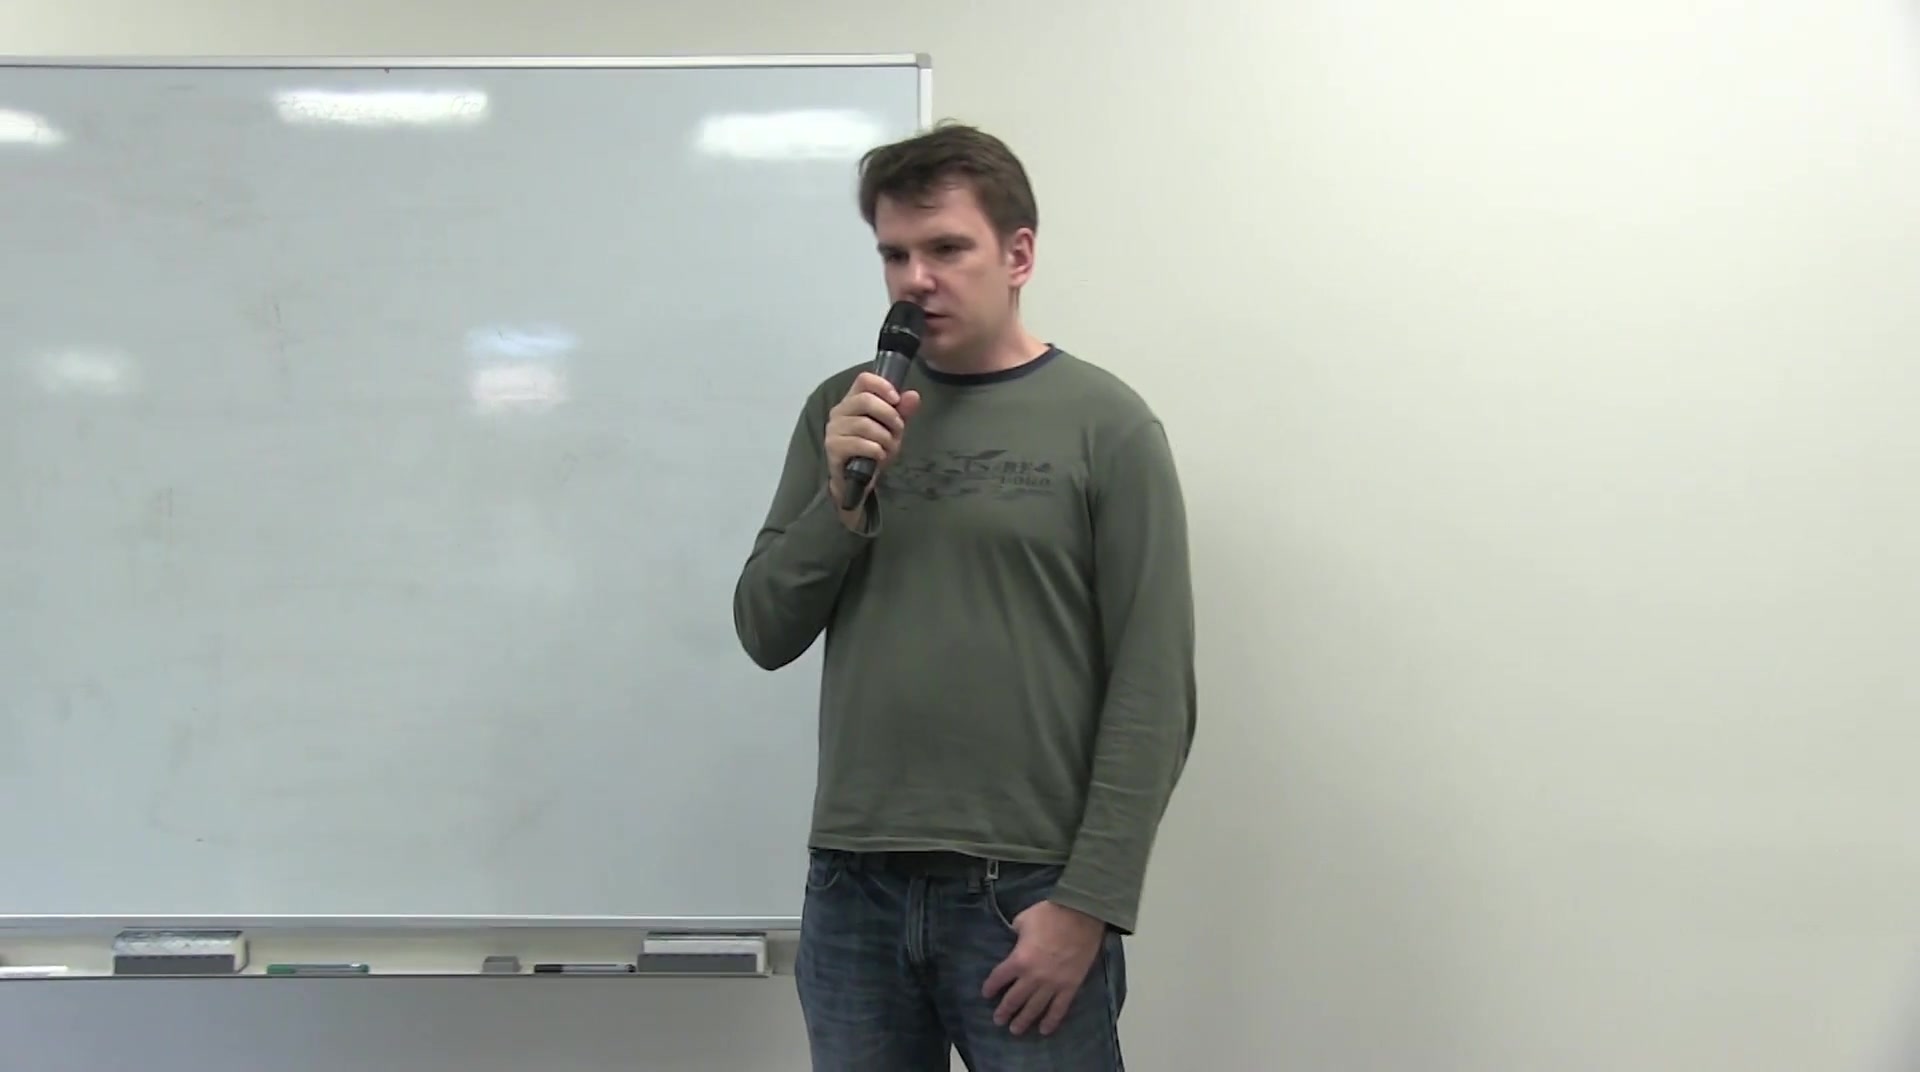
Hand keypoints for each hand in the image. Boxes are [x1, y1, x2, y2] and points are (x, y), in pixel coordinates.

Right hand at [825, 372, 921, 513]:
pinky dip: (876, 450)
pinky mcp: (833, 447)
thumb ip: (902, 411)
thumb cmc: (872, 450)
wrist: (856, 479)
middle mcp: (839, 411)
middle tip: (898, 429)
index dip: (883, 386)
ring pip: (864, 424)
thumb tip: (914, 395)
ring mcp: (834, 429)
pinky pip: (859, 444)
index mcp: (853, 400)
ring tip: (888, 447)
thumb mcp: (892, 429)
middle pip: (865, 400)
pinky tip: (879, 456)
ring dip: (884, 437)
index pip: (864, 379)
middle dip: (889, 415)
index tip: (896, 400)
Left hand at [981, 900, 1105, 1036]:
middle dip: (1004, 1011)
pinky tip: (1044, 1030)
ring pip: (1035, 1008)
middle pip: (1014, 999)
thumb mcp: (1023, 919)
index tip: (986, 994)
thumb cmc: (1050, 914)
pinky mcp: (1070, 986)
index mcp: (1019, 960)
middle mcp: (1033, 977)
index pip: (999, 978)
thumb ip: (1015, 932)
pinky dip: (1051, 1021)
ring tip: (1015, 1030)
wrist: (1082, 915)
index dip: (991, 987)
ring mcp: (1052, 984)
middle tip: (998, 1020)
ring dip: (1023, 1020)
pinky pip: (1059, 1009)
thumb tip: (1014, 937)